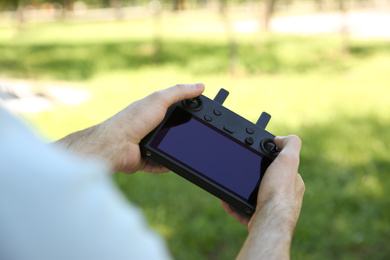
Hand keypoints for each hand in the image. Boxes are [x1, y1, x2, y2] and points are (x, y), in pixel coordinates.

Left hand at [55, 83, 204, 173]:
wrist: (116, 144)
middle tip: (195, 135)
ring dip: (174, 150)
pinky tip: (172, 164)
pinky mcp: (144, 159)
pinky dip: (165, 165)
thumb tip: (200, 86)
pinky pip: (158, 163)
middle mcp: (149, 126)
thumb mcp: (159, 100)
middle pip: (172, 129)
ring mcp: (146, 143)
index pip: (174, 107)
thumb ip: (180, 92)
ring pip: (166, 147)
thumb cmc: (134, 119)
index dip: (187, 110)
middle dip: (182, 133)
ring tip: (186, 151)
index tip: (200, 114)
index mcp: (153, 110)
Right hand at [222, 135, 304, 229]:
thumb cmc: (280, 192)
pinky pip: (242, 211)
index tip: (256, 155)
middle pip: (266, 182)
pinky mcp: (258, 220)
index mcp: (293, 183)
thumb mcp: (289, 159)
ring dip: (241, 190)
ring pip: (254, 197)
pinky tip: (225, 198)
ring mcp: (271, 210)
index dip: (270, 160)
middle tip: (239, 169)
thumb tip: (280, 139)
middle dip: (253, 176)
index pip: (282, 167)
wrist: (270, 220)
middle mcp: (284, 197)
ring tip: (230, 183)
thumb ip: (290, 144)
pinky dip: (233, 205)